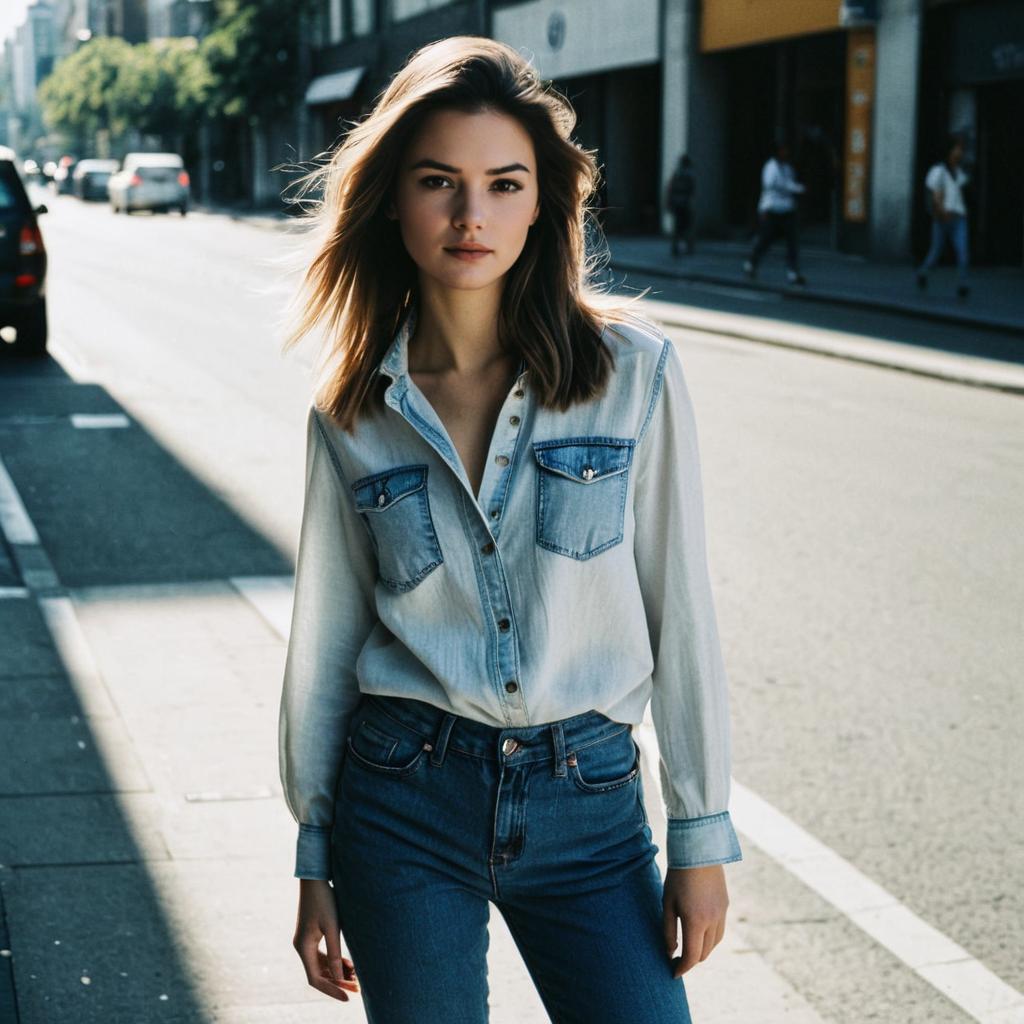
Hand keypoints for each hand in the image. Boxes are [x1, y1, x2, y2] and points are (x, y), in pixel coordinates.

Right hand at [293, 878, 360, 1001]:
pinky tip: (349, 964)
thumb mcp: (332, 926)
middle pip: (319, 974)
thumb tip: (339, 977)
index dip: (331, 990)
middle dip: (337, 983)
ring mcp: (306, 942)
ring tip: (356, 976)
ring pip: (322, 965)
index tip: (347, 997)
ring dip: (337, 972)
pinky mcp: (312, 936)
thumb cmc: (324, 900)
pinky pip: (322, 955)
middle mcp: (302, 947)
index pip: (315, 979)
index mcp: (303, 948)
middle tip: (357, 989)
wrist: (315, 880)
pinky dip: (335, 961)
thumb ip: (335, 952)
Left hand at [663, 864, 728, 977]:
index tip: (673, 973)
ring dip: (702, 950)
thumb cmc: (678, 877)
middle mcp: (712, 921)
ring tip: (688, 948)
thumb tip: (671, 952)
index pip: (691, 956)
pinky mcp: (725, 906)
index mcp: (696, 922)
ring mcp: (722, 913)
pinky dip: (710, 939)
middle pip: (704, 953)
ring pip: (714, 944)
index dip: (682, 968)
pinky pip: (720, 931)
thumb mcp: (667, 904)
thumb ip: (668, 931)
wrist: (699, 851)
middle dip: (691, 960)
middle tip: (677, 960)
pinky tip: (700, 933)